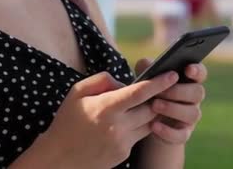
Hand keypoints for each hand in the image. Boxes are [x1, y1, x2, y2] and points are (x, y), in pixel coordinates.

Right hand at [40, 71, 177, 168]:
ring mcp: (123, 142)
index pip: (140, 92)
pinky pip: (139, 136)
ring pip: (148, 123)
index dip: (159, 82)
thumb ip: (102, 80)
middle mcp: (118, 126)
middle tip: (156, 89)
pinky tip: (123, 123)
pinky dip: (136, 126)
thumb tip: (123, 82)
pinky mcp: (124, 154)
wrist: (59, 158)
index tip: (172, 74)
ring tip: (136, 106)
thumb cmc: (67, 121)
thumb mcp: (77, 92)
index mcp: (106, 107)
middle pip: (150, 108)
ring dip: (147, 113)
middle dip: (155, 98)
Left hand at [135, 59, 207, 144]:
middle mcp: (193, 99)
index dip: (197, 70)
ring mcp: (189, 117)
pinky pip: (181, 135)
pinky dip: (168, 131)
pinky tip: (153, 126)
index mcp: (187, 81)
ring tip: (154, 105)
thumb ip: (146, 68)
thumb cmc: (149, 93)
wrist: (145, 123)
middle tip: (159, 91)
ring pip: (193, 113)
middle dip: (178, 91)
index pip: (200, 73)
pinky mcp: (183, 134)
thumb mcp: (146, 79)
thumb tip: (145, 63)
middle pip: (197, 93)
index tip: (188, 69)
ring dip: (173, 109)